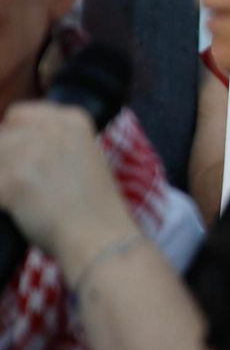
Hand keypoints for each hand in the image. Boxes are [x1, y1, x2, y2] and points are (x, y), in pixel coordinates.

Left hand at [0, 103, 135, 275]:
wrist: (100, 235)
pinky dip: (2, 201)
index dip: (14, 136)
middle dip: (6, 160)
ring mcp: (29, 153)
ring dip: (4, 181)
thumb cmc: (94, 205)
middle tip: (25, 183)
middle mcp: (51, 130)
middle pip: (2, 137)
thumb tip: (14, 145)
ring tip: (21, 199)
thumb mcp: (86, 156)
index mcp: (72, 120)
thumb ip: (54, 143)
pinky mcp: (12, 180)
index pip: (18, 114)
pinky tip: (15, 211)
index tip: (20, 158)